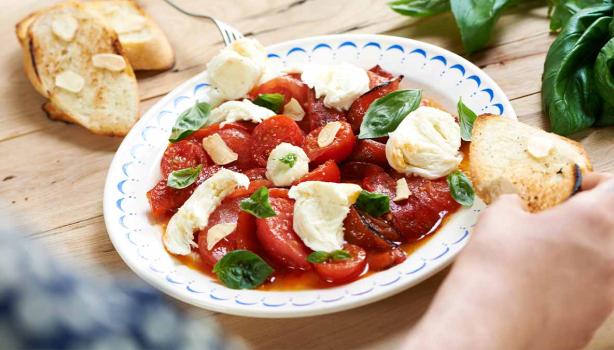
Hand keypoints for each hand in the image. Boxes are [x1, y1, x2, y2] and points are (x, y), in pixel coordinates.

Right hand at [405, 172, 613, 349]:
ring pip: (607, 262)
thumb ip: (514, 204)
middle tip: (562, 221)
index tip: (573, 189)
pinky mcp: (594, 322)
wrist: (488, 330)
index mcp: (594, 221)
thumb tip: (515, 205)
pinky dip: (577, 284)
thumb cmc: (494, 269)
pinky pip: (596, 293)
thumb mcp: (497, 219)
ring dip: (586, 253)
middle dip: (593, 220)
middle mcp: (612, 257)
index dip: (594, 183)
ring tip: (548, 258)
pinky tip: (543, 288)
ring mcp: (608, 294)